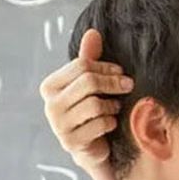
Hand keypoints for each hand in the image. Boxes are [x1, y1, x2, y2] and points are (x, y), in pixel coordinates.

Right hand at [39, 28, 129, 179]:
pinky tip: (110, 124)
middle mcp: (50, 105)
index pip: (81, 65)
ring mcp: (58, 125)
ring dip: (112, 106)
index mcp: (50, 86)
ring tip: (115, 108)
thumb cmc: (92, 110)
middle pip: (88, 82)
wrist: (92, 147)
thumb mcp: (90, 84)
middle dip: (113, 83)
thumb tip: (93, 32)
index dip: (106, 67)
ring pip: (95, 104)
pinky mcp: (71, 142)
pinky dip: (110, 122)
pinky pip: (99, 124)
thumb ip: (90, 59)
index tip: (120, 72)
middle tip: (128, 85)